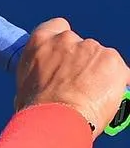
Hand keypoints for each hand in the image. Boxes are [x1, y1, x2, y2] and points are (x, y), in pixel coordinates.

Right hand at [15, 18, 129, 136]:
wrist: (55, 121)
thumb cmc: (35, 110)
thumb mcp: (25, 84)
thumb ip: (40, 72)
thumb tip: (46, 82)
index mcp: (41, 41)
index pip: (57, 26)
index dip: (64, 43)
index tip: (65, 56)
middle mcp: (66, 40)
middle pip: (82, 46)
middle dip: (83, 63)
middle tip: (78, 85)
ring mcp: (91, 48)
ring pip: (101, 59)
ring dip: (99, 73)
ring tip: (90, 97)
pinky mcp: (112, 61)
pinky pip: (120, 72)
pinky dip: (116, 83)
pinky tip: (104, 99)